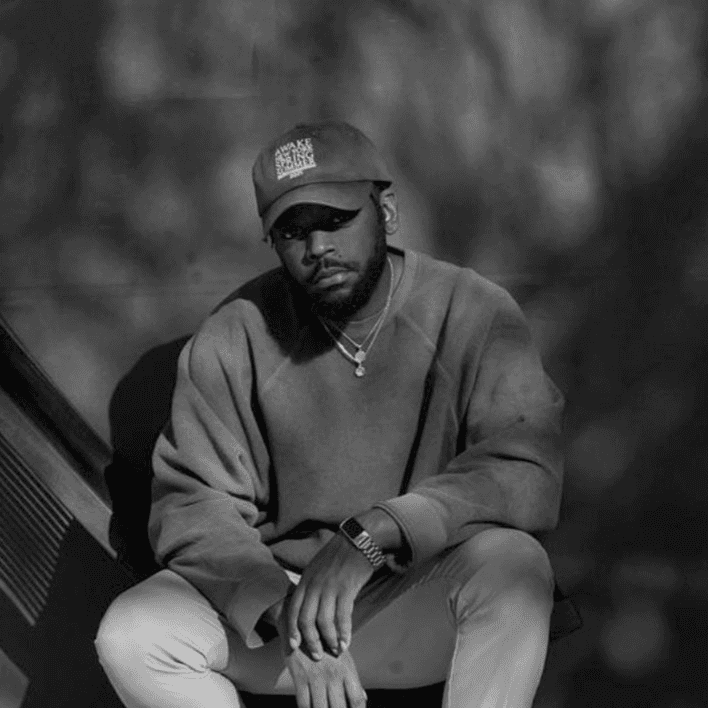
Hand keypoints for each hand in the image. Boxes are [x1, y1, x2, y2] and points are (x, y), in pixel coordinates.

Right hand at [284, 644, 366, 707]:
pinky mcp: (300, 676)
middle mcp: (334, 674)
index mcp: (347, 669)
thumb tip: (363, 699)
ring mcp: (316, 675)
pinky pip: (303, 703)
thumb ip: (351, 679)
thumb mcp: (341, 656)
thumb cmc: (325, 642)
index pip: (357, 701)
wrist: (301, 622)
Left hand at [286, 532, 374, 659]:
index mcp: (306, 579)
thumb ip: (311, 584)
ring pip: (324, 622)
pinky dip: (344, 632)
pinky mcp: (347, 589)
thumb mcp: (317, 565)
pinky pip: (343, 617)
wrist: (359, 539)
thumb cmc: (340, 553)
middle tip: (316, 655)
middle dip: (310, 641)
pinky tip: (346, 641)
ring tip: (335, 650)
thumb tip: (308, 604)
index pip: (293, 609)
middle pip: (306, 620)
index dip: (292, 630)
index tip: (294, 645)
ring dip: (329, 640)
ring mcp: (330, 587)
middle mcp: (315, 585)